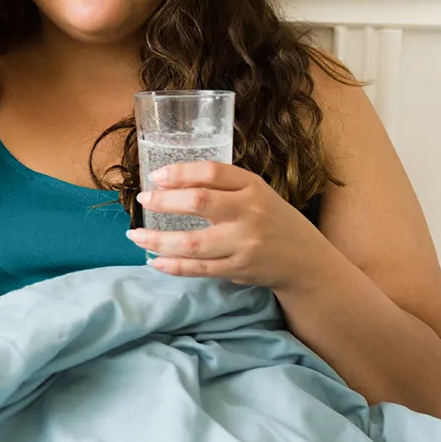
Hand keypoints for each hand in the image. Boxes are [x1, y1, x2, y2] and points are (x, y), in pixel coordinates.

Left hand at [127, 162, 317, 289]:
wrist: (305, 259)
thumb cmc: (272, 220)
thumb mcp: (256, 193)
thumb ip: (223, 187)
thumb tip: (170, 183)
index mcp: (253, 186)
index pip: (212, 172)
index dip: (180, 172)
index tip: (156, 177)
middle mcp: (249, 212)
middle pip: (199, 202)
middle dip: (164, 201)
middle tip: (142, 200)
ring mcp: (244, 244)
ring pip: (193, 243)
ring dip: (158, 240)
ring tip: (135, 236)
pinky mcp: (239, 269)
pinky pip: (199, 269)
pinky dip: (174, 266)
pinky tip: (155, 260)